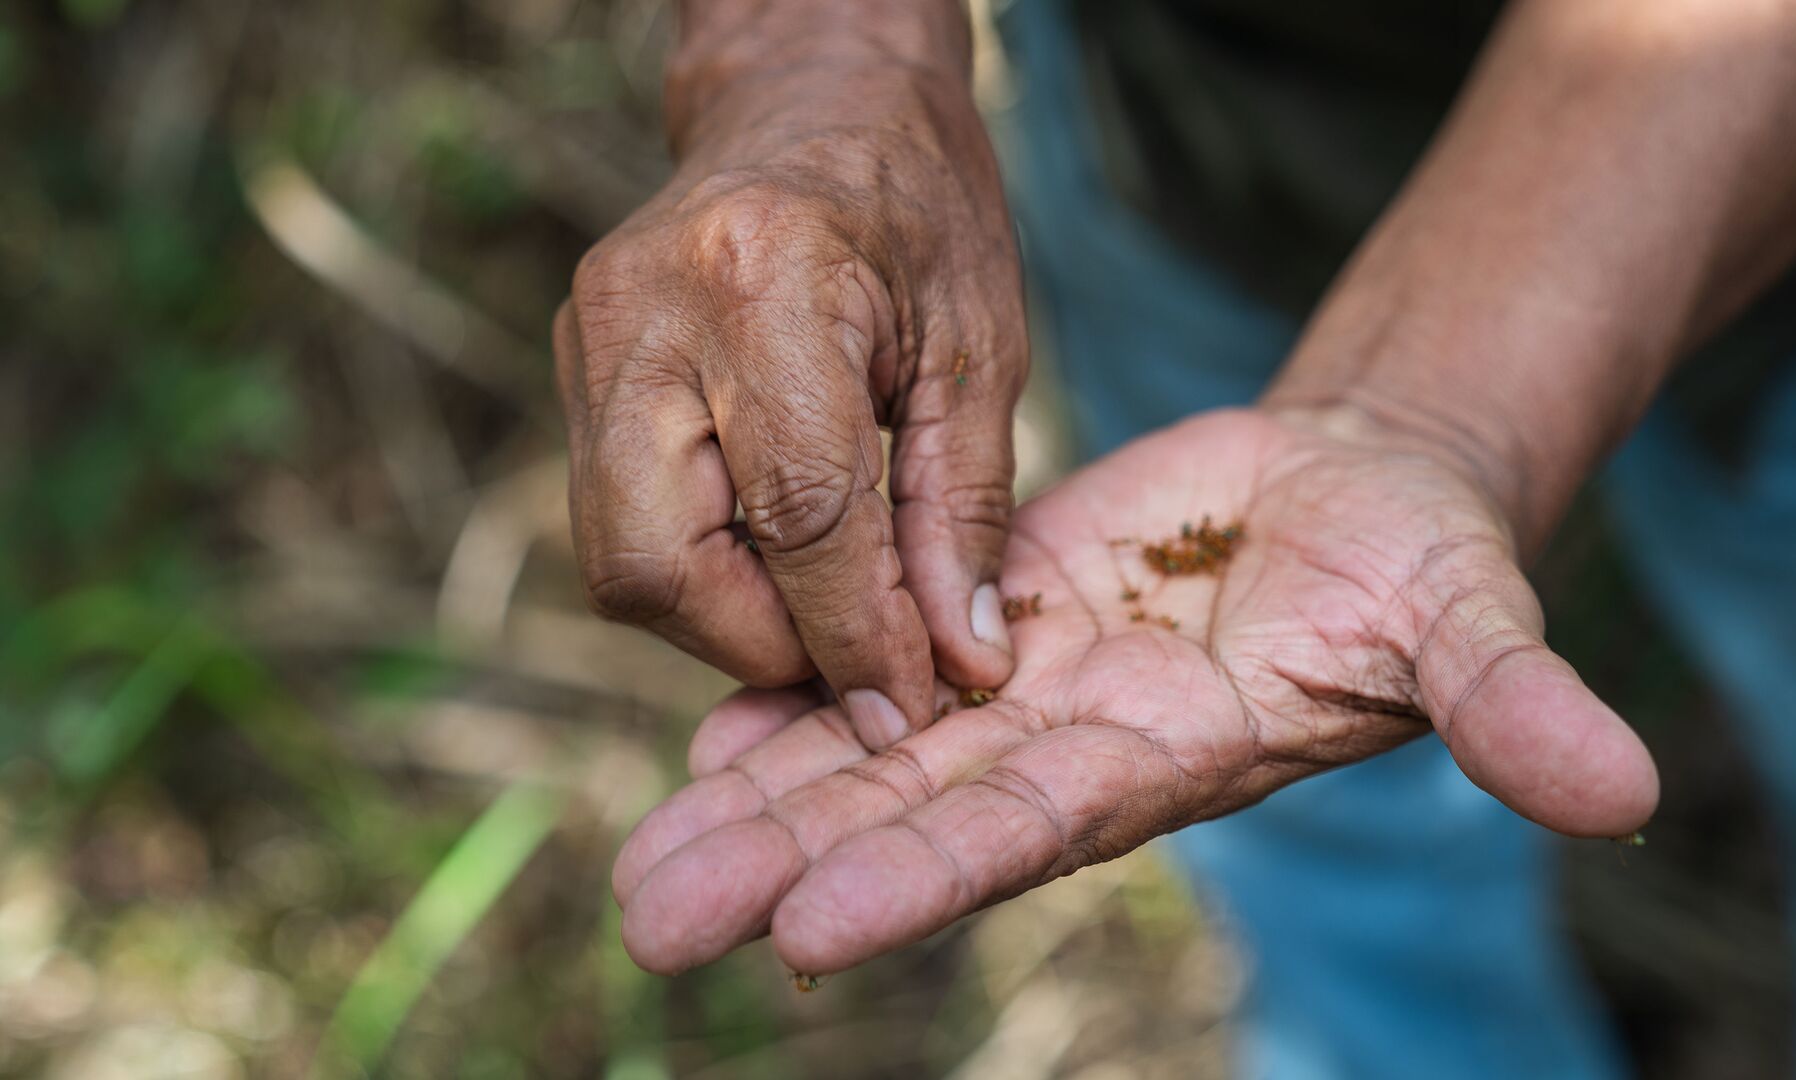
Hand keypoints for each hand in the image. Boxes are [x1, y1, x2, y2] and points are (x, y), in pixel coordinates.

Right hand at [554, 59, 1026, 748]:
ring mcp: (589, 341)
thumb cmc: (916, 205)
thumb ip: (962, 512)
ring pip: (620, 564)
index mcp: (766, 284)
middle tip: (853, 649)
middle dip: (760, 645)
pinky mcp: (573, 367)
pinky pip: (618, 522)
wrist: (808, 96)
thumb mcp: (978, 349)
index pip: (801, 514)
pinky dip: (701, 569)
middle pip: (657, 566)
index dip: (856, 635)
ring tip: (823, 594)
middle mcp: (646, 317)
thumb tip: (957, 660)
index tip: (909, 700)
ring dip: (727, 618)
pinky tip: (774, 547)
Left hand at [610, 406, 1660, 975]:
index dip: (922, 875)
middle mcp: (1076, 744)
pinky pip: (879, 671)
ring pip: (874, 753)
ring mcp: (1026, 687)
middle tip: (653, 922)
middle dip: (788, 864)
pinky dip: (789, 708)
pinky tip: (701, 748)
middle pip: (914, 813)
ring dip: (758, 804)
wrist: (1350, 494)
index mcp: (1169, 758)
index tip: (805, 932)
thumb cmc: (1419, 561)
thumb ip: (1509, 704)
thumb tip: (1620, 792)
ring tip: (640, 867)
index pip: (1030, 829)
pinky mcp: (997, 616)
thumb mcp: (1469, 617)